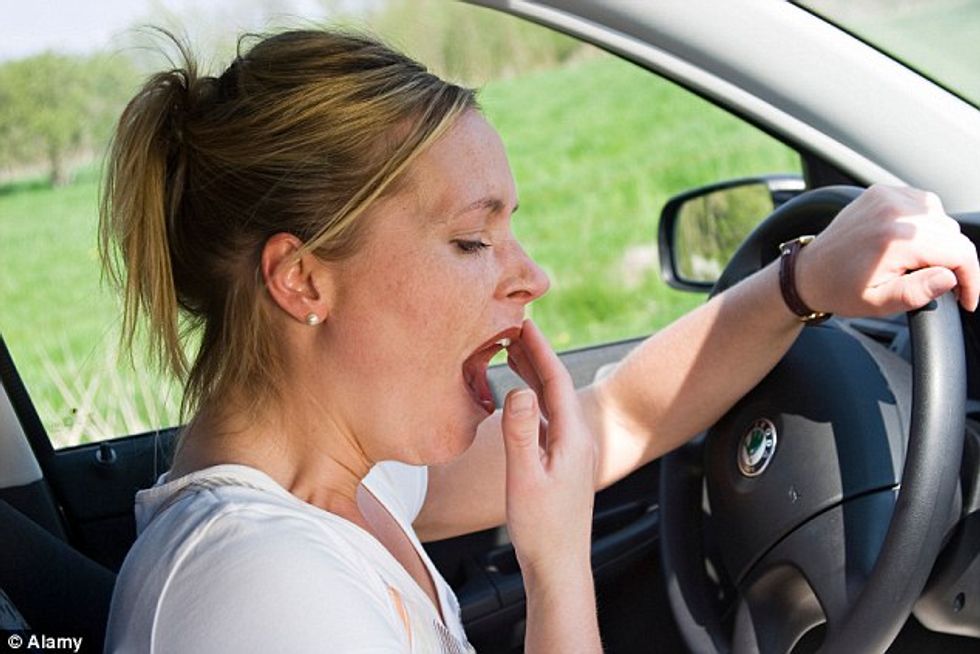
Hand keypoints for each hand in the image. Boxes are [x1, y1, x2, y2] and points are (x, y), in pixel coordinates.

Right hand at [500, 319, 595, 575]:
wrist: (559, 566)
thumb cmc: (542, 529)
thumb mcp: (525, 478)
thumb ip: (520, 433)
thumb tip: (518, 391)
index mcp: (572, 438)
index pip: (556, 379)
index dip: (539, 349)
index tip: (524, 322)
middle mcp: (578, 440)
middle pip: (555, 385)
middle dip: (535, 355)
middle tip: (513, 328)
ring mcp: (572, 452)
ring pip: (551, 401)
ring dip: (533, 375)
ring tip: (512, 353)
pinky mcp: (563, 464)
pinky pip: (547, 418)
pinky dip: (532, 399)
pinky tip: (519, 399)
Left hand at [796, 185, 979, 316]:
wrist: (808, 272)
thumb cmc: (840, 289)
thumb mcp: (879, 303)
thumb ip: (918, 292)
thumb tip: (950, 277)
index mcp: (896, 239)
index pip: (960, 252)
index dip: (971, 279)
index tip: (966, 298)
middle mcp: (894, 211)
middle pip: (953, 234)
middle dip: (953, 262)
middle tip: (935, 283)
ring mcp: (887, 197)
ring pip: (942, 217)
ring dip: (940, 241)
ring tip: (917, 263)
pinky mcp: (881, 192)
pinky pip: (923, 204)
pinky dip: (926, 223)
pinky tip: (910, 242)